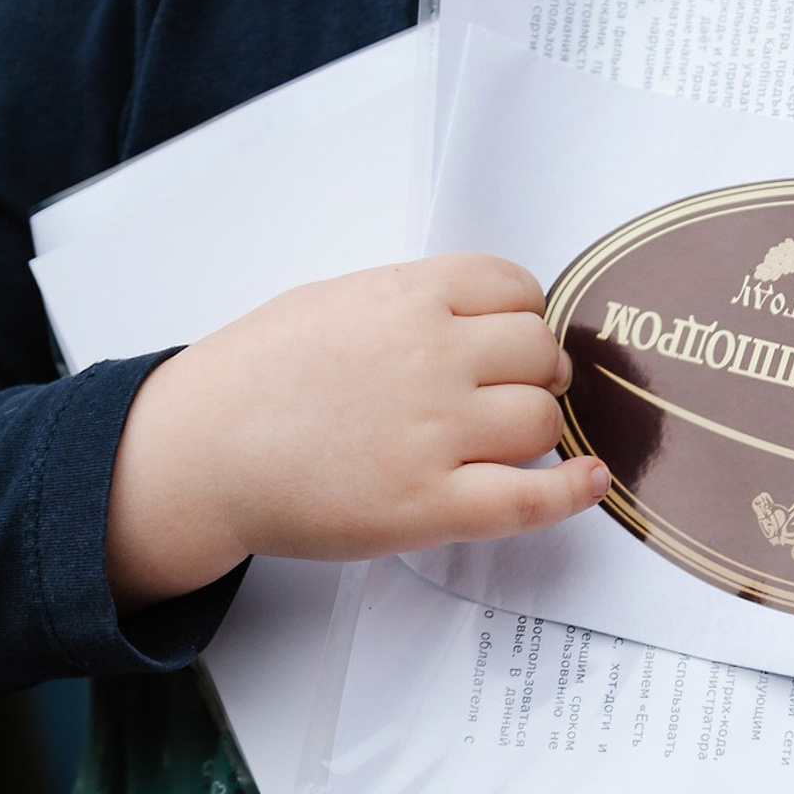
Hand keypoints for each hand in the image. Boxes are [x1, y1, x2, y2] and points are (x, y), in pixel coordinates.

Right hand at [105, 254, 608, 609]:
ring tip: (511, 431)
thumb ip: (417, 299)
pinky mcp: (427, 506)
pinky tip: (592, 478)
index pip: (516, 287)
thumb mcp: (342, 297)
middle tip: (512, 385)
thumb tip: (485, 312)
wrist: (201, 449)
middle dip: (534, 368)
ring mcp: (434, 433)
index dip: (524, 313)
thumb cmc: (261, 371)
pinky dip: (572, 490)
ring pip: (541, 418)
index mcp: (411, 295)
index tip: (513, 332)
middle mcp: (433, 356)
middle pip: (539, 351)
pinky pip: (528, 498)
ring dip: (537, 423)